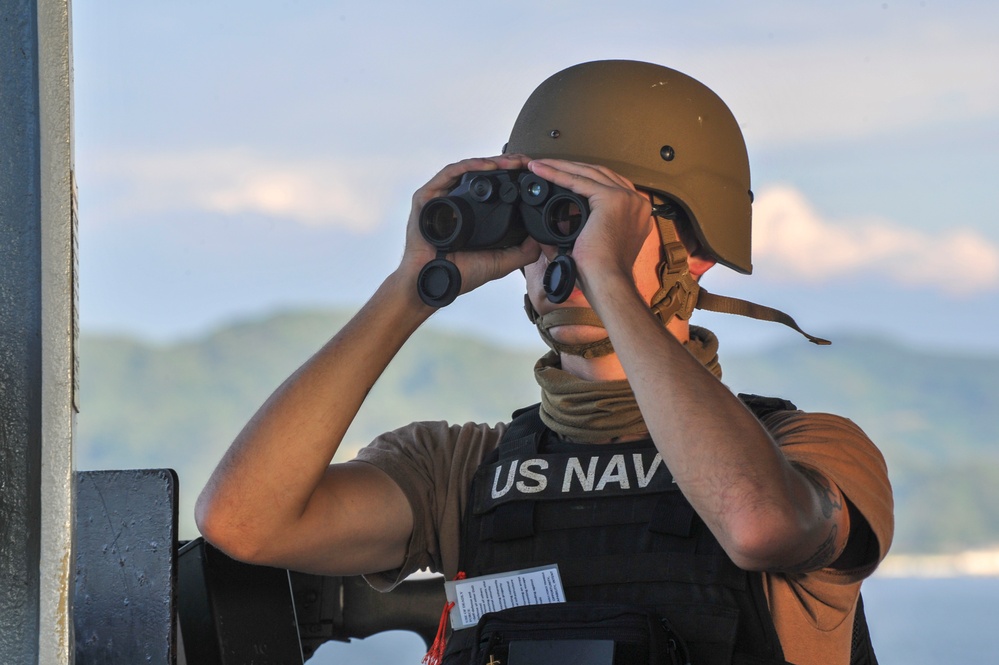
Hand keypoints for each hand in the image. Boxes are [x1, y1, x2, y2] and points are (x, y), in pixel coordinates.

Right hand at [399, 155, 541, 300]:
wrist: (435, 282)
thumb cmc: (460, 273)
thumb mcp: (500, 261)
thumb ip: (522, 251)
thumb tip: (542, 239)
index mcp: (472, 213)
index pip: (494, 187)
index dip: (513, 178)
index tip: (532, 174)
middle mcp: (456, 202)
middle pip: (482, 174)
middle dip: (506, 165)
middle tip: (525, 162)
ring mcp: (441, 197)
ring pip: (468, 169)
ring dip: (492, 162)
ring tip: (512, 162)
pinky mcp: (427, 196)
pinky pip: (449, 174)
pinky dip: (469, 166)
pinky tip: (488, 166)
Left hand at [525, 159, 654, 294]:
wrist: (607, 282)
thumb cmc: (600, 273)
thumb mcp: (592, 244)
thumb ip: (578, 232)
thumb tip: (546, 233)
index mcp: (635, 212)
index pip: (606, 185)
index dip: (581, 177)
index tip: (560, 175)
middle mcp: (636, 202)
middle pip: (598, 174)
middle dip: (569, 167)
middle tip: (545, 166)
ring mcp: (627, 198)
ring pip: (587, 173)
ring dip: (560, 167)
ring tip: (538, 166)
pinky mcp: (612, 199)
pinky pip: (579, 181)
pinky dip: (557, 174)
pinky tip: (541, 170)